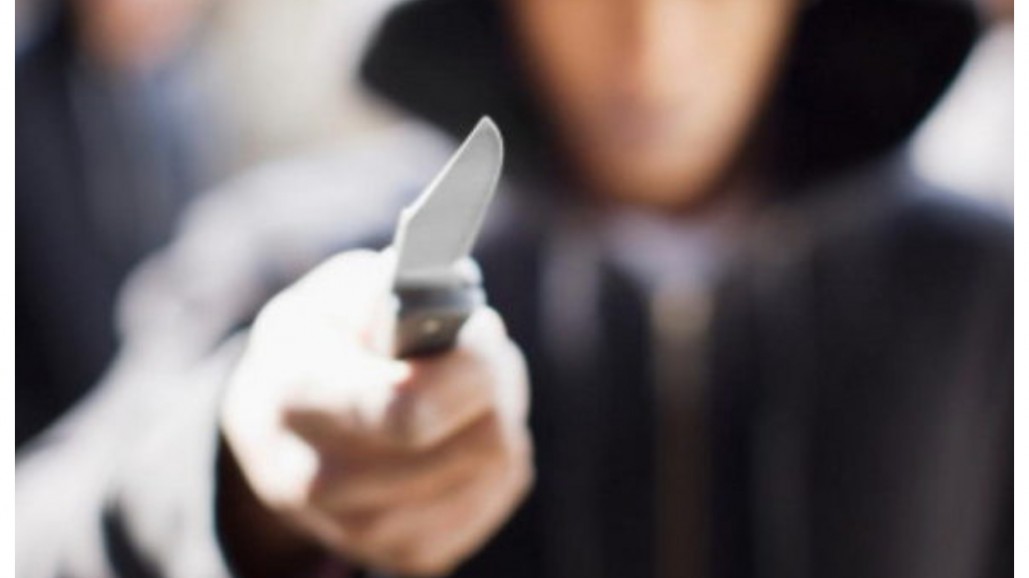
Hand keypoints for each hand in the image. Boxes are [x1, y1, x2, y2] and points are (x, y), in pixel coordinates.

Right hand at [220, 250, 532, 576]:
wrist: (278, 425)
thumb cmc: (323, 343)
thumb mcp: (335, 294)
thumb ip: (390, 288)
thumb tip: (451, 302)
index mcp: (296, 398)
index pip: (406, 411)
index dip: (470, 369)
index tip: (482, 330)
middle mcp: (318, 480)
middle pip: (473, 444)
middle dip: (495, 382)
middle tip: (480, 349)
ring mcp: (363, 530)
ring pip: (498, 466)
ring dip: (502, 412)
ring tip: (466, 386)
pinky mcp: (408, 553)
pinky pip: (502, 491)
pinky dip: (499, 451)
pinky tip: (463, 428)